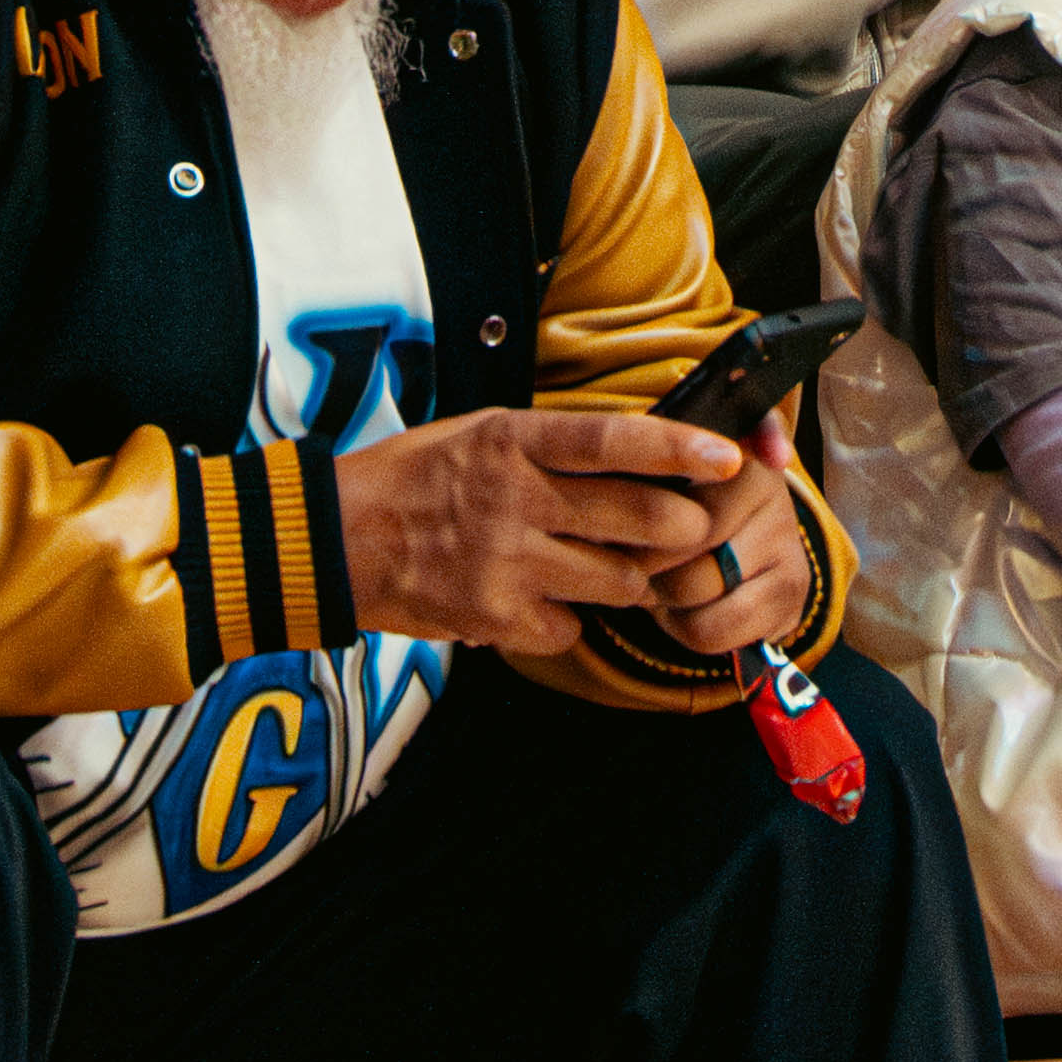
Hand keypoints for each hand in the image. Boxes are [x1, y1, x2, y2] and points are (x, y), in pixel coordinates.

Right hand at [332, 397, 811, 662]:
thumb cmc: (415, 477)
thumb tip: (636, 455)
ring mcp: (505, 562)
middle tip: (686, 531)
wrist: (333, 539)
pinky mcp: (492, 616)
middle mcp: (514, 498)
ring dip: (626, 580)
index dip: (678, 447)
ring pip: (616, 582)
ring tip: (600, 566)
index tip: (729, 456)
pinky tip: (539, 601)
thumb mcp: (480, 434)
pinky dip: (566, 620)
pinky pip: (569, 628)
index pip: (613, 440)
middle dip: (680, 530)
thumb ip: (552, 446)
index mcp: (512, 441)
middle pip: (637, 520)